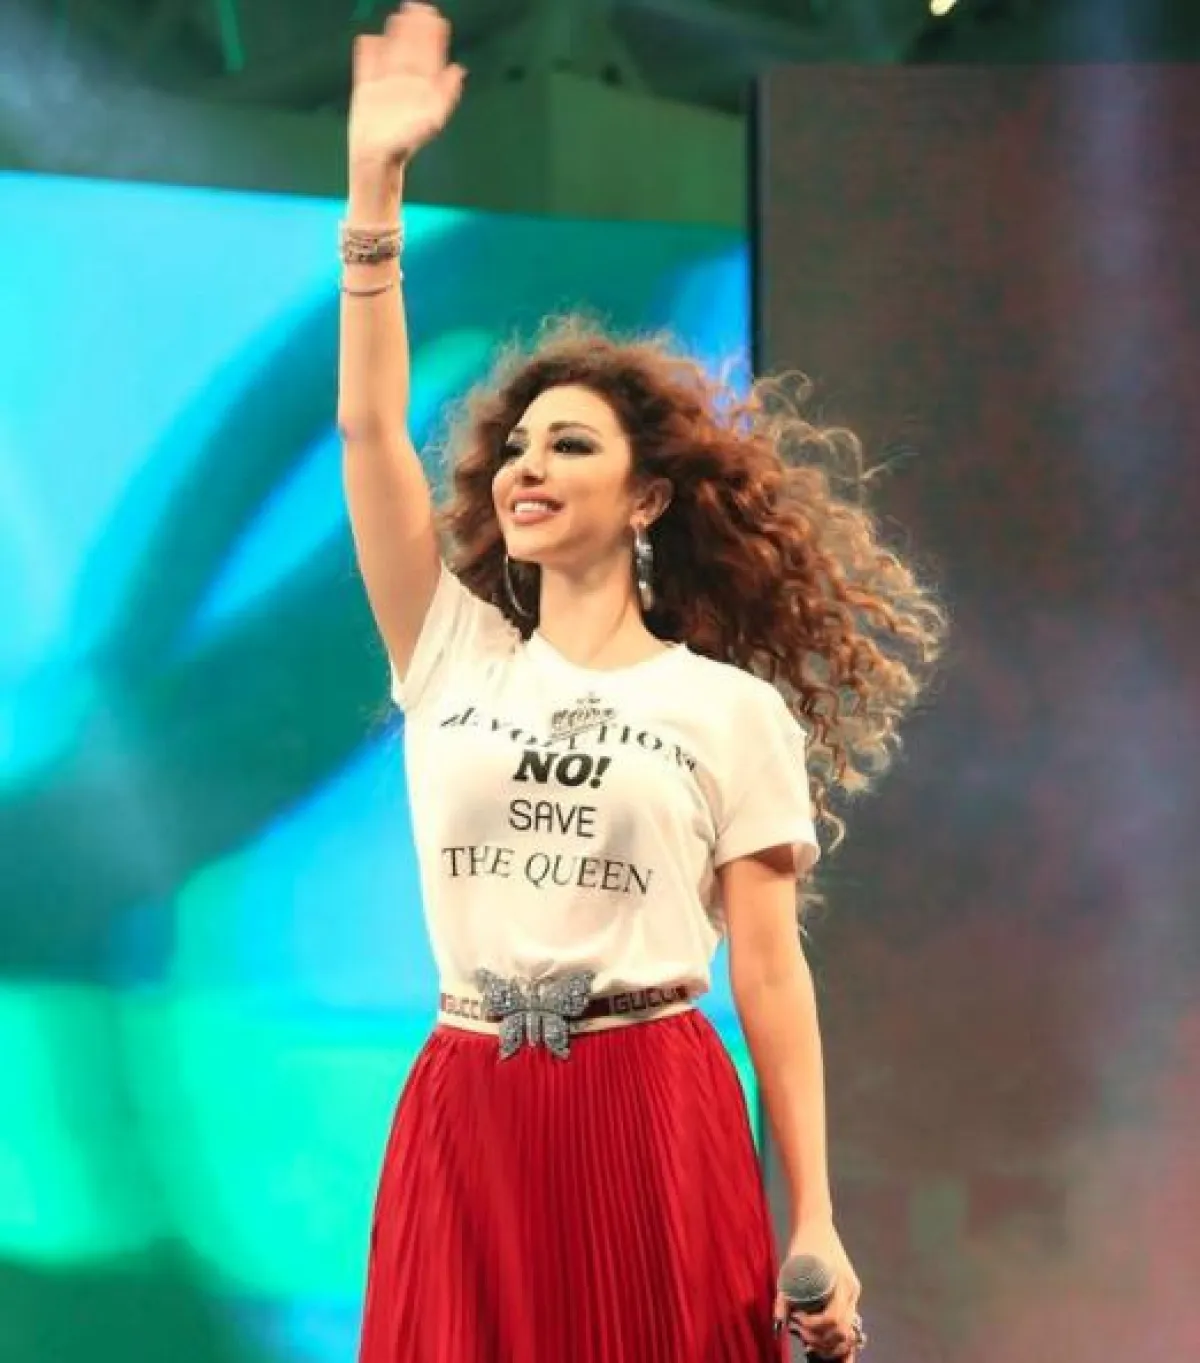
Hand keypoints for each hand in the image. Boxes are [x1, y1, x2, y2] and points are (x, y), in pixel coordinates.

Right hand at [349, 3, 464, 172]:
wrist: (377, 160)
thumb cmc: (405, 146)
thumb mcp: (430, 121)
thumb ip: (445, 95)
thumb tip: (459, 70)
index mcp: (421, 91)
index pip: (429, 58)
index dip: (433, 38)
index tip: (436, 17)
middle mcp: (404, 86)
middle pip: (411, 51)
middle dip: (416, 30)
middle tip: (419, 7)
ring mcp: (384, 87)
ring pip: (390, 53)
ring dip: (395, 36)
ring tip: (399, 16)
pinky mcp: (365, 91)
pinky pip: (366, 66)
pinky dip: (368, 53)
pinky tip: (369, 40)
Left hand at [774, 1220, 863, 1359]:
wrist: (815, 1223)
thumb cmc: (802, 1244)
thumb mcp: (791, 1269)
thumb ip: (784, 1298)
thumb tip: (777, 1325)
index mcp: (841, 1283)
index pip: (833, 1320)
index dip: (815, 1328)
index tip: (796, 1322)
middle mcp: (851, 1290)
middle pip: (843, 1330)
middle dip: (823, 1339)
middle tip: (801, 1333)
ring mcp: (852, 1291)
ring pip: (847, 1328)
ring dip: (829, 1338)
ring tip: (807, 1334)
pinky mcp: (849, 1291)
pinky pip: (845, 1319)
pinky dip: (834, 1330)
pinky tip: (818, 1331)